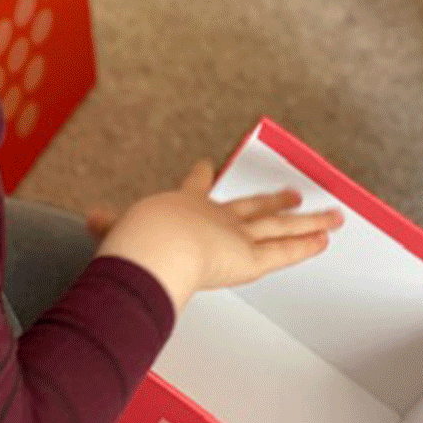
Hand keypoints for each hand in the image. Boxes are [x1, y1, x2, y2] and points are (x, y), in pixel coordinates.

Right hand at [94, 159, 342, 313]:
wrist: (153, 246)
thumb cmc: (135, 241)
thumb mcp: (118, 230)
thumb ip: (108, 226)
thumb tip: (89, 217)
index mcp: (183, 206)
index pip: (194, 189)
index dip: (200, 177)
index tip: (206, 165)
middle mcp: (216, 216)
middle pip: (252, 206)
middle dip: (272, 201)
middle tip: (291, 194)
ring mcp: (237, 234)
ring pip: (280, 226)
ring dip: (308, 221)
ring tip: (333, 215)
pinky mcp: (252, 257)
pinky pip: (285, 250)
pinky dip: (306, 245)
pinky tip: (326, 238)